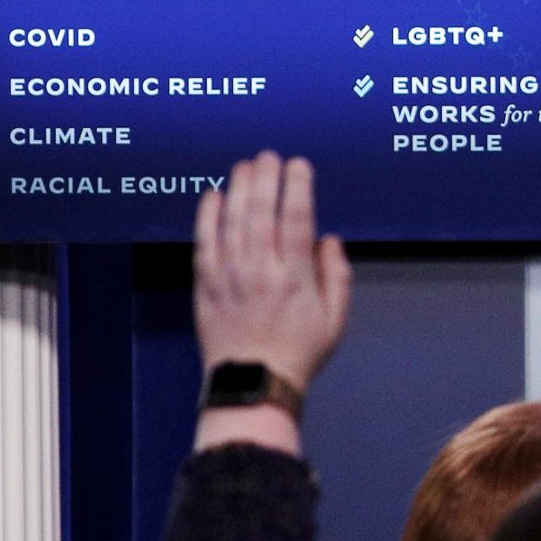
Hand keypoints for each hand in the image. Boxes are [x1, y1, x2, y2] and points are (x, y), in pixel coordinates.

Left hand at [194, 152, 351, 394]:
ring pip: (232, 223)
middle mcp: (261, 272)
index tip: (300, 166)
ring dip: (238, 189)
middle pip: (261, 213)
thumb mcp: (336, 319)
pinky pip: (203, 243)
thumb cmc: (301, 352)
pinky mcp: (205, 286)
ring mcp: (229, 277)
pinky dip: (207, 216)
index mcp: (296, 279)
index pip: (297, 221)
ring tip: (245, 166)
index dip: (298, 188)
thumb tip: (328, 240)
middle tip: (269, 156)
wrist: (254, 383)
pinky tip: (212, 195)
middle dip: (266, 180)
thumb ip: (337, 276)